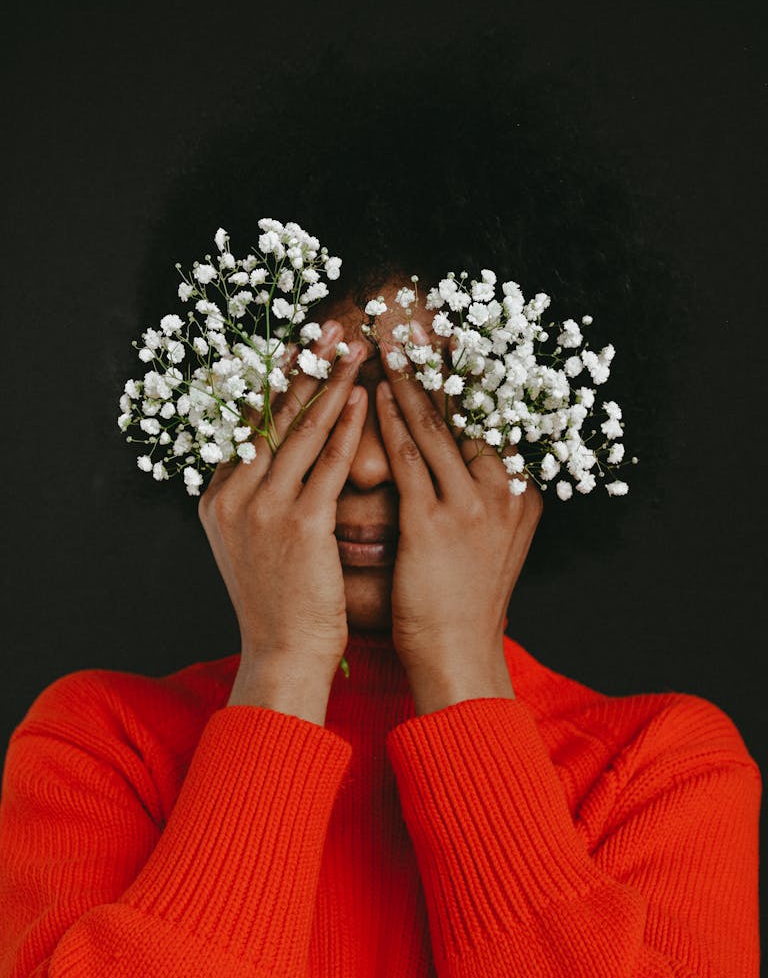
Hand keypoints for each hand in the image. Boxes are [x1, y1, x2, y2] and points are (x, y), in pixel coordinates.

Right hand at [198, 321, 366, 721]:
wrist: (282, 654)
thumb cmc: (278, 602)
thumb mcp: (252, 544)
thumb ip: (257, 499)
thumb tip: (283, 459)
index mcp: (216, 498)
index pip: (244, 423)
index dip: (274, 379)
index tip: (298, 344)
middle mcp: (231, 496)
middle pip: (269, 414)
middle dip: (301, 366)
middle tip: (328, 326)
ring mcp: (262, 509)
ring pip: (300, 430)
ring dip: (329, 383)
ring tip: (353, 348)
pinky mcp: (299, 525)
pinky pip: (329, 464)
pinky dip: (347, 426)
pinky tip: (364, 397)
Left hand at [376, 327, 542, 714]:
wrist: (459, 653)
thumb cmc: (465, 599)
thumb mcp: (490, 540)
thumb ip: (485, 496)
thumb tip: (466, 457)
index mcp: (523, 491)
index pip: (497, 417)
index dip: (472, 375)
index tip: (452, 337)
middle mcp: (507, 490)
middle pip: (471, 409)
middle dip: (440, 364)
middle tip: (415, 324)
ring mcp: (474, 505)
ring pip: (438, 425)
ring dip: (408, 380)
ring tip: (387, 345)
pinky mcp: (436, 522)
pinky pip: (409, 457)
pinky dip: (390, 421)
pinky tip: (373, 395)